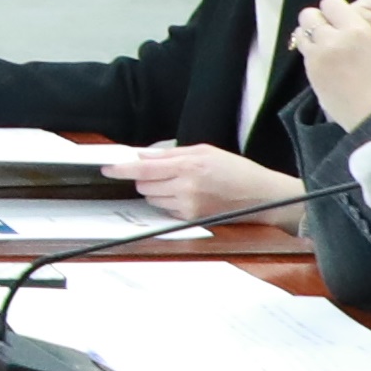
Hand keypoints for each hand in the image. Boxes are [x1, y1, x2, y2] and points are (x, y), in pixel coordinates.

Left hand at [101, 140, 299, 222]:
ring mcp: (188, 205)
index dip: (122, 169)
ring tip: (180, 183)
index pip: (144, 168)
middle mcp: (185, 187)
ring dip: (156, 190)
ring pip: (153, 198)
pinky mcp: (191, 219)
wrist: (262, 196)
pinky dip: (169, 202)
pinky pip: (166, 210)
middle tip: (161, 172)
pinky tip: (186, 195)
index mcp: (188, 166)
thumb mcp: (204, 151)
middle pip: (144, 185)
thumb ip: (171, 153)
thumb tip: (143, 155)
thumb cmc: (236, 170)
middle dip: (145, 177)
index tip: (108, 168)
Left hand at [289, 0, 370, 128]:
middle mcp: (331, 41)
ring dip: (313, 35)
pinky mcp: (311, 76)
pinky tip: (329, 62)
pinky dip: (313, 53)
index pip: (331, 3)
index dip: (337, 7)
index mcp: (355, 31)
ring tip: (328, 45)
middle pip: (309, 15)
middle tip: (333, 28)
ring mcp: (317, 59)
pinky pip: (305, 55)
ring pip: (302, 34)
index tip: (345, 15)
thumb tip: (364, 22)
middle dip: (320, 18)